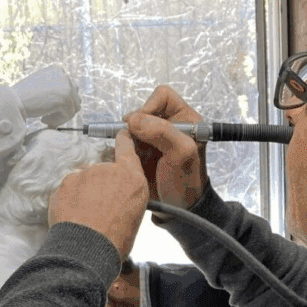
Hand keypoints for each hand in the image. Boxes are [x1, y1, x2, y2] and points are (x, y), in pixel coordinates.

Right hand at [11, 65, 80, 127]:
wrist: (12, 100)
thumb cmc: (21, 96)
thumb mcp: (40, 86)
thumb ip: (54, 89)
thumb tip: (68, 100)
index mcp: (57, 70)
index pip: (70, 89)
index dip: (62, 103)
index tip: (49, 110)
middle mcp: (64, 75)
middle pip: (76, 98)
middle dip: (64, 110)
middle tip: (49, 117)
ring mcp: (66, 87)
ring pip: (73, 108)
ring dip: (61, 117)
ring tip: (45, 119)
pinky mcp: (65, 99)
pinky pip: (68, 115)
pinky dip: (57, 121)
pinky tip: (43, 119)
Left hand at [48, 130, 147, 259]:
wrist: (86, 249)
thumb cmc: (115, 240)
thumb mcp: (135, 214)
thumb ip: (127, 194)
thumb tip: (117, 195)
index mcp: (130, 177)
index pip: (126, 147)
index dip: (123, 140)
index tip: (120, 135)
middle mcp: (106, 169)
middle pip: (102, 169)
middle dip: (100, 183)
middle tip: (100, 208)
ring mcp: (83, 174)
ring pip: (82, 179)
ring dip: (83, 192)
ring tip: (85, 216)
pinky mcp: (63, 183)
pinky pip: (67, 189)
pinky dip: (68, 199)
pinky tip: (73, 216)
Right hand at [124, 85, 208, 212]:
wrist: (178, 209)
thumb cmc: (186, 182)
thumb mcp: (182, 153)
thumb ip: (162, 132)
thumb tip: (133, 120)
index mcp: (184, 119)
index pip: (162, 96)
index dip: (149, 106)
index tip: (141, 125)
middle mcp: (167, 126)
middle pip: (142, 111)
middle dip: (134, 125)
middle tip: (132, 142)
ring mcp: (152, 139)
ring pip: (130, 127)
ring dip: (125, 139)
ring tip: (129, 154)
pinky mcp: (139, 152)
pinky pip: (123, 142)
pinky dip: (120, 149)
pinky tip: (124, 159)